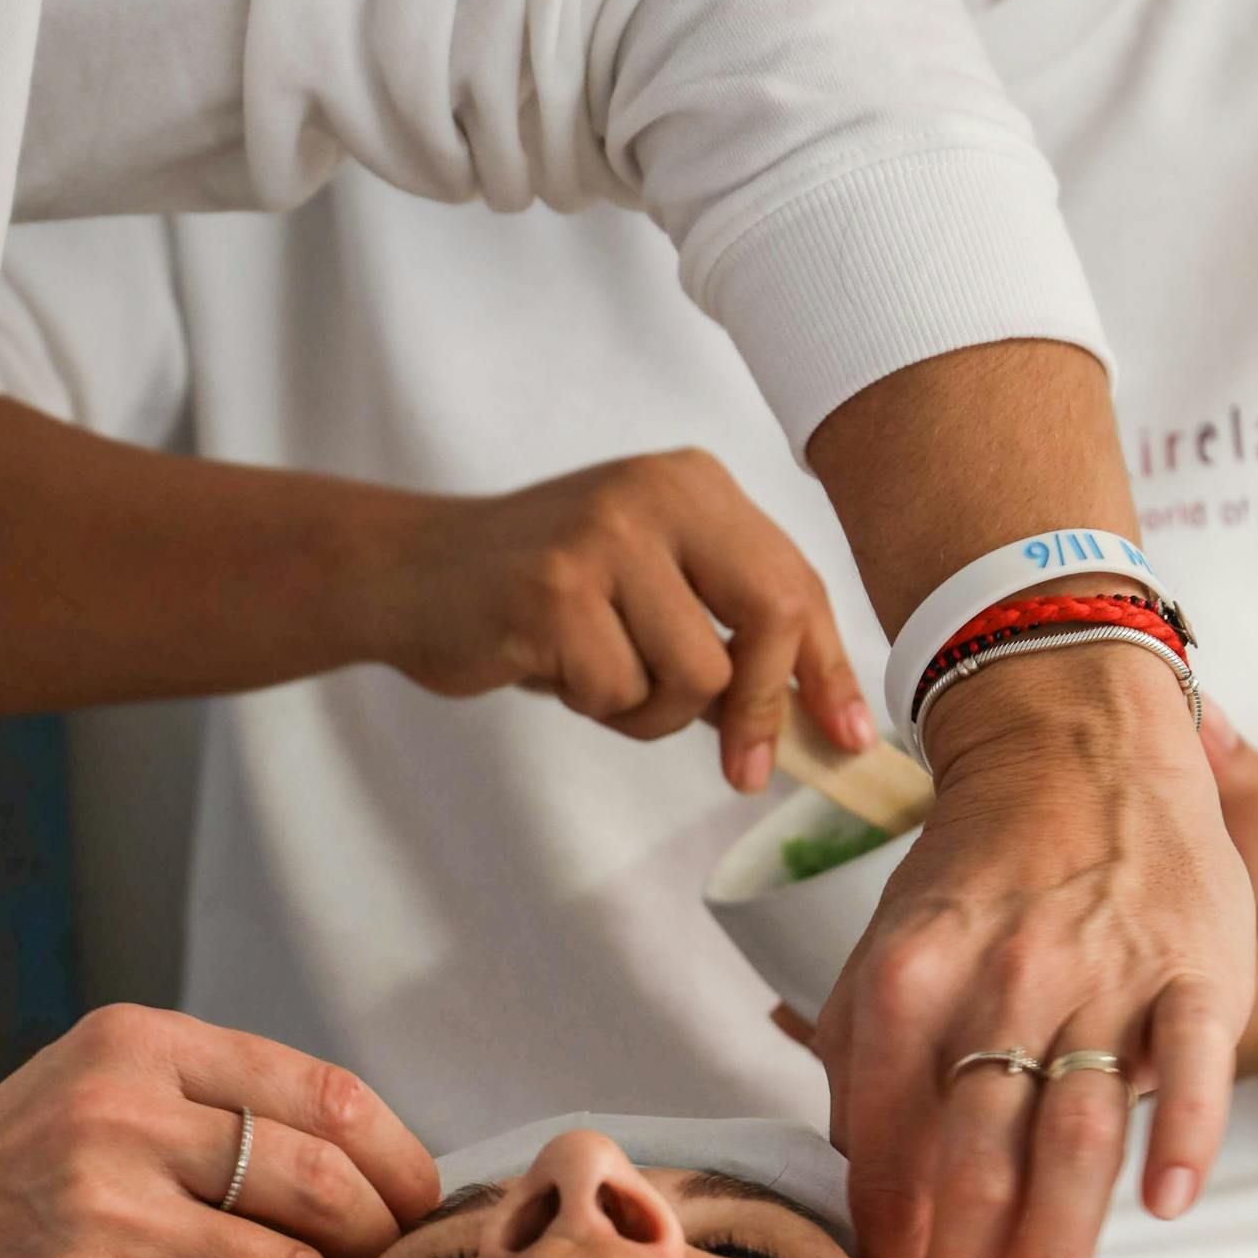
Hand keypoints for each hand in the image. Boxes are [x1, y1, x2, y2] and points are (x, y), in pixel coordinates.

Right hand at [0, 1006, 438, 1257]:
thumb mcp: (97, 1104)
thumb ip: (212, 1115)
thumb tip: (370, 1175)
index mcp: (143, 1046)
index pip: (329, 1094)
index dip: (401, 1165)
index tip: (419, 1216)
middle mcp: (122, 1110)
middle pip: (326, 1180)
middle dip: (382, 1250)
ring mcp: (98, 1203)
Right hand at [363, 449, 873, 791]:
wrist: (409, 574)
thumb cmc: (540, 596)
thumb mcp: (647, 589)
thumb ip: (725, 634)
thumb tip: (816, 721)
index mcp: (695, 487)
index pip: (795, 584)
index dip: (828, 670)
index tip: (848, 739)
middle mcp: (657, 494)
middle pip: (771, 616)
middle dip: (763, 708)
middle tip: (743, 770)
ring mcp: (604, 537)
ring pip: (693, 676)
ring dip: (649, 712)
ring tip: (595, 681)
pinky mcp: (553, 592)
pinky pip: (618, 692)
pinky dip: (592, 706)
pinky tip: (550, 671)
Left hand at [815, 646, 1253, 1257]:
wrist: (1075, 741)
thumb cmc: (977, 868)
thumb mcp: (893, 941)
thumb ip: (862, 1046)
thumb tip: (844, 1163)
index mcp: (910, 976)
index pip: (882, 1127)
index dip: (884, 1224)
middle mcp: (1002, 979)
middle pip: (976, 1149)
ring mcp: (1104, 973)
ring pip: (1074, 1130)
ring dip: (1053, 1242)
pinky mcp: (1193, 964)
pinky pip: (1192, 1060)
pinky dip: (1184, 1134)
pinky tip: (1167, 1207)